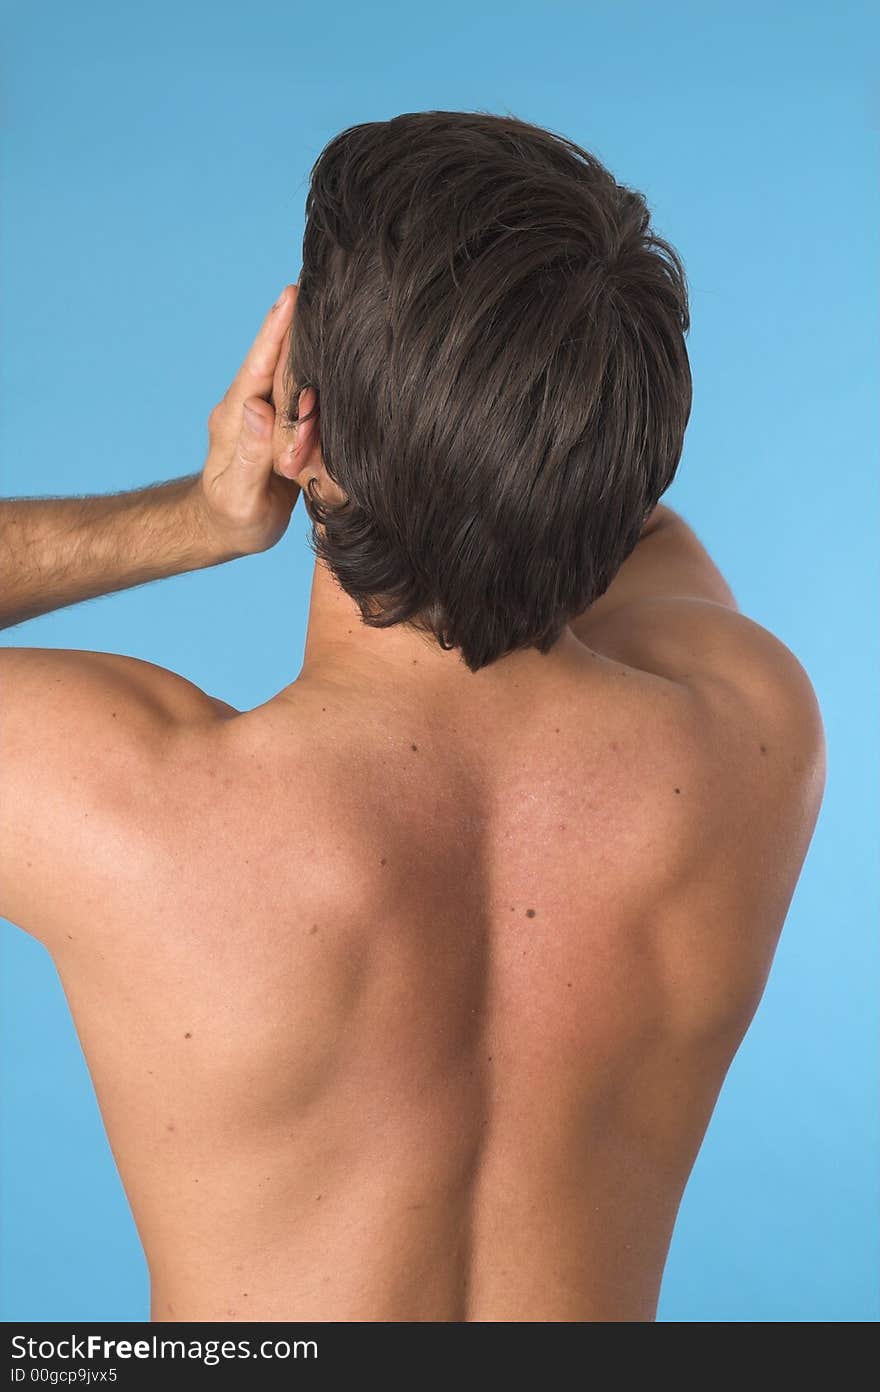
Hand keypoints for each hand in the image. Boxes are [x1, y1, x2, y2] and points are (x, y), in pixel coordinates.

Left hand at [196, 285, 301, 556]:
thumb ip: (248, 454)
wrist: (224, 528)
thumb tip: (256, 408)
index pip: (260, 367)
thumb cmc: (234, 519)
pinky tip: (332, 349)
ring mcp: (265, 414)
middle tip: (318, 280)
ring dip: (308, 338)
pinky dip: (314, 366)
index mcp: (237, 419)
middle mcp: (250, 407)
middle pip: (277, 358)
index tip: (292, 295)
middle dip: (296, 321)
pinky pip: (300, 391)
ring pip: (290, 372)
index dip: (277, 332)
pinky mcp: (280, 425)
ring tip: (328, 302)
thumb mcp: (240, 496)